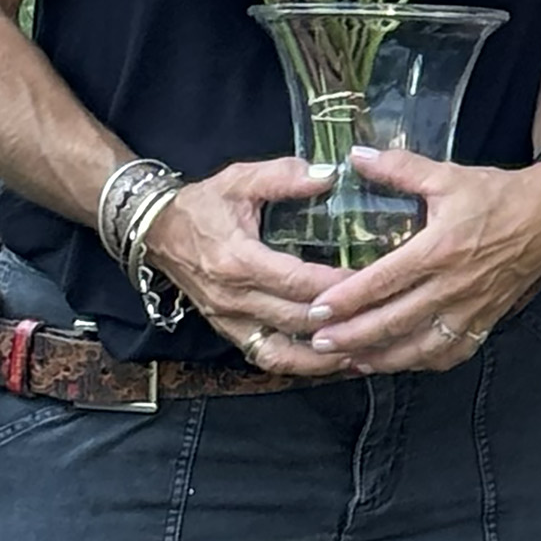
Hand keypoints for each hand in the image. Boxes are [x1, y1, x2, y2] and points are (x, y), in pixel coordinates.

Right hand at [136, 159, 365, 379]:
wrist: (155, 231)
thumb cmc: (203, 204)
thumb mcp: (240, 179)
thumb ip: (284, 175)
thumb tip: (330, 175)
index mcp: (237, 260)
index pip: (296, 281)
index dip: (337, 287)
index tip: (376, 282)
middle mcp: (232, 297)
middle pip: (295, 320)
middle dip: (341, 322)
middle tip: (385, 317)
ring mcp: (228, 319)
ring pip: (281, 351)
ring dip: (323, 357)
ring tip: (367, 353)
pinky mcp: (228, 331)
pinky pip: (265, 356)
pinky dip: (299, 365)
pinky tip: (333, 362)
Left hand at [300, 152, 540, 373]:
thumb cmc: (498, 194)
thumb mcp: (448, 175)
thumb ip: (400, 168)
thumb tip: (354, 156)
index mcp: (440, 249)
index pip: (383, 281)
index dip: (346, 299)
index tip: (316, 309)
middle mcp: (453, 285)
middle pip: (394, 321)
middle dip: (352, 336)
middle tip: (318, 341)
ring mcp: (471, 308)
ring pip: (419, 346)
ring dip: (380, 357)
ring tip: (348, 359)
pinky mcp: (485, 320)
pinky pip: (449, 353)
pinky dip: (419, 363)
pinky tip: (396, 361)